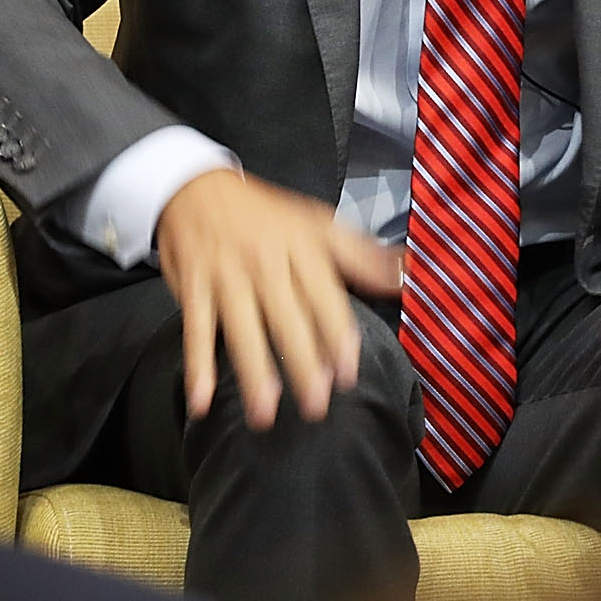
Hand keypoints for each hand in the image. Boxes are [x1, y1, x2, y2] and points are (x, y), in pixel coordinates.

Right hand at [155, 170, 401, 429]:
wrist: (196, 187)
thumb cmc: (266, 213)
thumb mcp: (317, 222)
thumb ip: (362, 255)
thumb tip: (407, 273)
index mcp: (302, 246)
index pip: (324, 296)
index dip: (336, 334)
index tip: (347, 372)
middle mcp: (265, 262)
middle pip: (287, 317)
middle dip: (301, 362)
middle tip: (316, 404)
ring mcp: (227, 276)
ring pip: (243, 329)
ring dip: (254, 372)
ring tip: (265, 413)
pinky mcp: (193, 288)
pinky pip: (196, 331)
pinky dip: (197, 366)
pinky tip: (202, 401)